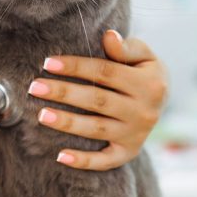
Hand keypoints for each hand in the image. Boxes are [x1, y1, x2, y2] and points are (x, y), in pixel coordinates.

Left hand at [27, 30, 168, 170]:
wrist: (161, 99)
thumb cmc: (143, 71)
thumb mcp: (144, 55)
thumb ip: (126, 47)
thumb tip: (109, 36)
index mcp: (148, 84)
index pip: (105, 72)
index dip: (76, 67)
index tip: (47, 63)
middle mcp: (144, 111)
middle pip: (97, 101)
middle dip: (64, 93)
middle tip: (34, 88)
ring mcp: (136, 134)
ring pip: (97, 129)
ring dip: (68, 123)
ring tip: (41, 115)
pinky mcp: (129, 152)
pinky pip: (105, 160)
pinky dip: (84, 161)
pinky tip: (60, 156)